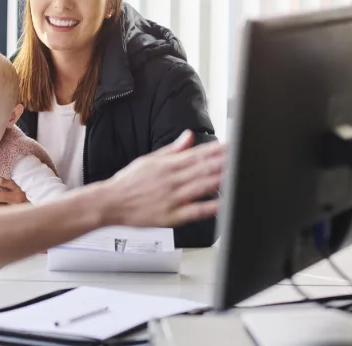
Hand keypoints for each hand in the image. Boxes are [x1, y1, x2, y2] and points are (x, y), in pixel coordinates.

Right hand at [99, 130, 224, 227]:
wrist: (109, 203)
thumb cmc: (127, 183)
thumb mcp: (148, 160)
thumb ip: (172, 149)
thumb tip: (188, 136)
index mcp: (166, 165)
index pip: (197, 154)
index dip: (216, 150)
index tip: (231, 146)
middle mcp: (171, 180)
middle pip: (203, 168)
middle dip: (224, 162)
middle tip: (241, 156)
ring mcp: (172, 198)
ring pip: (201, 187)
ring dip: (220, 180)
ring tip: (236, 174)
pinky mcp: (170, 216)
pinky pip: (194, 211)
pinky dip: (209, 207)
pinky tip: (222, 203)